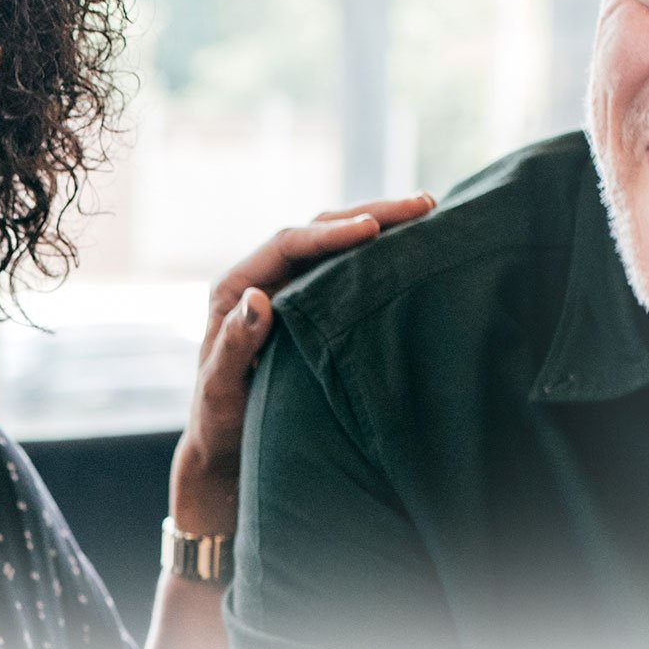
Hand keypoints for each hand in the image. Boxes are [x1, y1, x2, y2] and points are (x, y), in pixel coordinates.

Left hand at [167, 194, 436, 540]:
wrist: (226, 443)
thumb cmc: (220, 421)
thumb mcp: (220, 388)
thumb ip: (235, 346)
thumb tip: (257, 297)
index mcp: (234, 287)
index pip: (287, 244)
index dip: (331, 234)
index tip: (374, 229)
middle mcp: (262, 278)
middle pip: (318, 230)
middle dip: (369, 215)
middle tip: (422, 205)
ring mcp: (288, 290)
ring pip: (336, 245)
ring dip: (379, 226)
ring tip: (428, 212)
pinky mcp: (311, 306)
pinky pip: (345, 270)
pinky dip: (377, 255)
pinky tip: (412, 246)